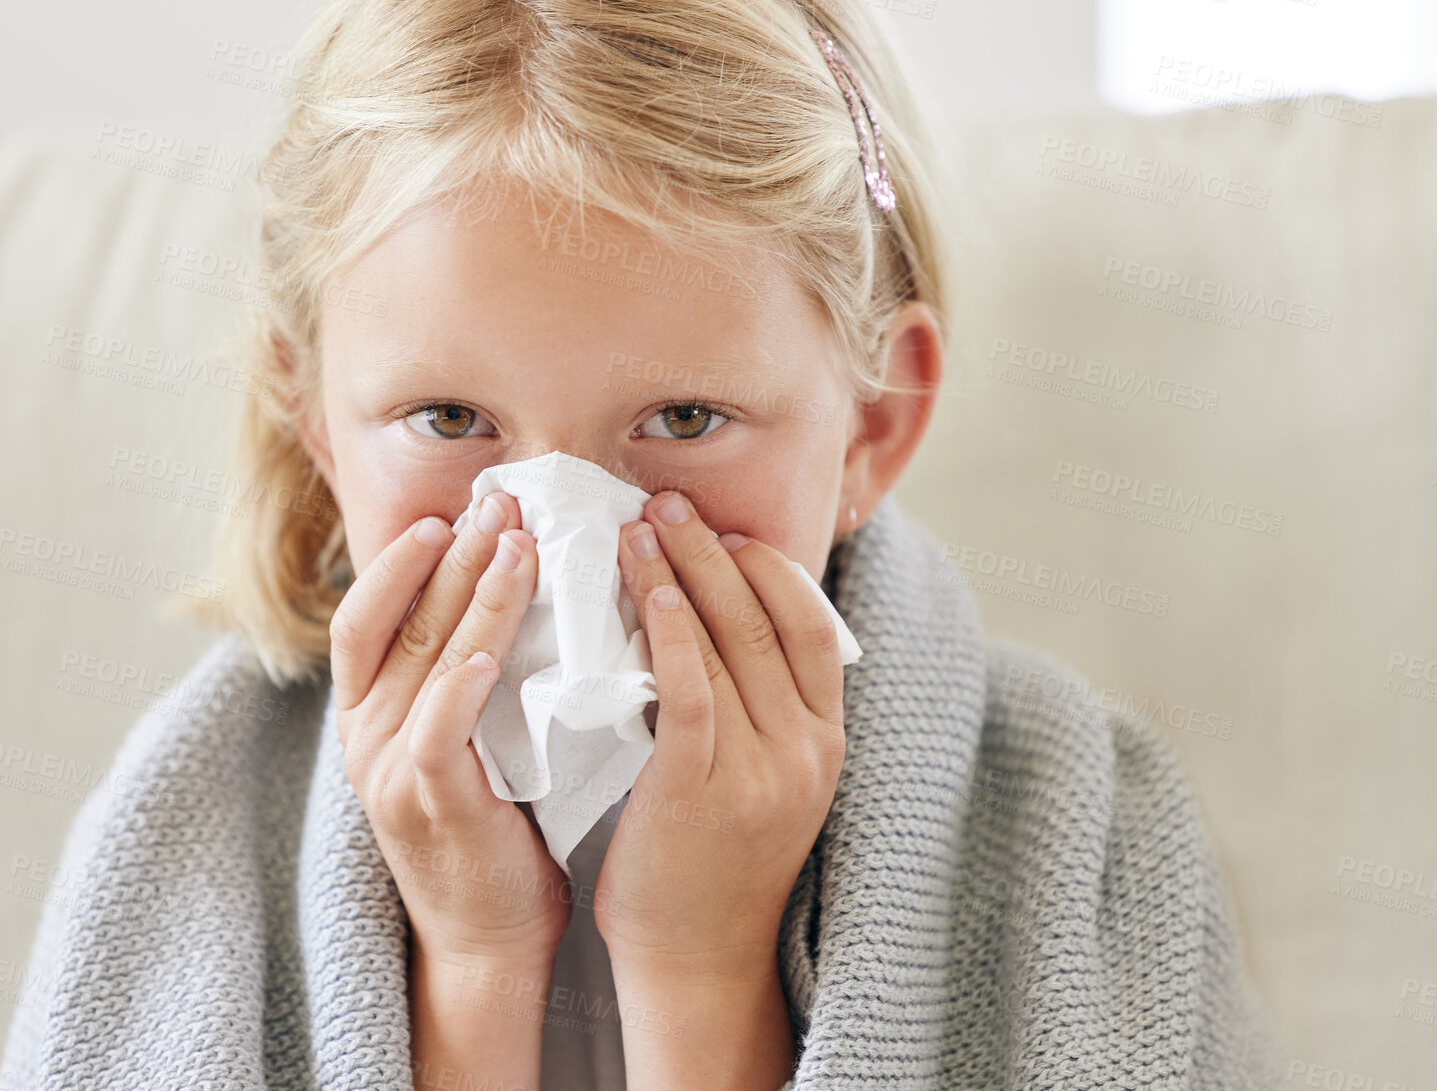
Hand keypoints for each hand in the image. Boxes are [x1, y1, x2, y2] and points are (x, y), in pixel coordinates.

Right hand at [329, 491, 572, 965]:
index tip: (447, 515)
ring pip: (426, 663)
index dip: (398, 562)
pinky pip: (437, 735)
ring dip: (475, 599)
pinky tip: (489, 654)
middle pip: (400, 622)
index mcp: (367, 714)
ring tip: (518, 547)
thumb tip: (512, 588)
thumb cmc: (492, 825)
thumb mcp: (463, 740)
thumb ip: (466, 676)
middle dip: (453, 556)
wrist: (486, 934)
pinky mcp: (432, 807)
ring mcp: (391, 773)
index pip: (363, 617)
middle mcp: (365, 736)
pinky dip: (460, 689)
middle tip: (501, 505)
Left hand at [596, 489, 847, 980]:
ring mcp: (761, 769)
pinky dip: (670, 631)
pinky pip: (690, 688)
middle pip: (765, 619)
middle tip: (667, 504)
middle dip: (712, 551)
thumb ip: (754, 712)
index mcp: (826, 740)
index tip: (723, 529)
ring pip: (726, 642)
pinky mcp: (703, 788)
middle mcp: (806, 749)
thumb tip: (711, 627)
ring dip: (679, 573)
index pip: (812, 626)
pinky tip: (643, 591)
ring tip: (638, 527)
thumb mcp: (762, 781)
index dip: (768, 567)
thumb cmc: (711, 865)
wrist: (696, 960)